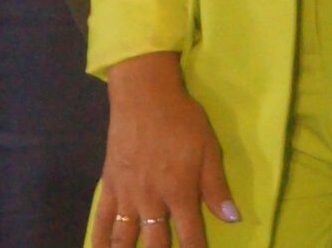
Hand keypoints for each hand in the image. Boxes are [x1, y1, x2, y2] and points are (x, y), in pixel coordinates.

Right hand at [93, 53, 237, 247]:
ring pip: (124, 239)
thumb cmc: (183, 122)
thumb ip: (217, 188)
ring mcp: (127, 196)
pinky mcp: (108, 188)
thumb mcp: (209, 150)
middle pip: (155, 244)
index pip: (190, 236)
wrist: (145, 99)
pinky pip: (101, 221)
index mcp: (180, 192)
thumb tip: (232, 219)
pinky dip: (99, 241)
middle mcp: (152, 201)